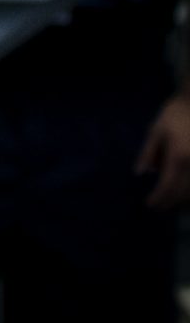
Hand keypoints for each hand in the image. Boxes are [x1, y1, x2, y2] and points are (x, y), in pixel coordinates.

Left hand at [136, 95, 189, 210]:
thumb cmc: (175, 115)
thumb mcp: (156, 131)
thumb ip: (148, 153)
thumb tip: (140, 173)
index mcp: (178, 158)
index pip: (168, 186)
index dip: (159, 199)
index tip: (150, 205)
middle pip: (183, 194)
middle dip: (170, 202)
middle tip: (158, 207)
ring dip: (182, 200)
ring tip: (169, 202)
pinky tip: (183, 193)